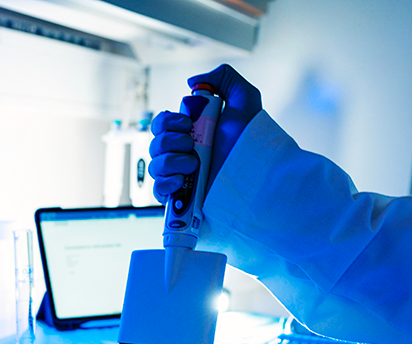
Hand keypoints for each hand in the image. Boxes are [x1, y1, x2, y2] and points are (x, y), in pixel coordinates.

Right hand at [149, 64, 261, 202]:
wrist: (256, 174)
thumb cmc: (253, 141)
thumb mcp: (244, 98)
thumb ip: (223, 77)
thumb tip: (193, 81)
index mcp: (193, 132)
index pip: (161, 124)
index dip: (167, 121)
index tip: (188, 123)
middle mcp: (184, 153)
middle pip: (155, 144)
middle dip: (170, 141)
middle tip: (192, 144)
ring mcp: (181, 175)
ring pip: (154, 166)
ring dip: (170, 161)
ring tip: (194, 164)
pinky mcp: (181, 197)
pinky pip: (157, 190)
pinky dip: (165, 184)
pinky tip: (182, 180)